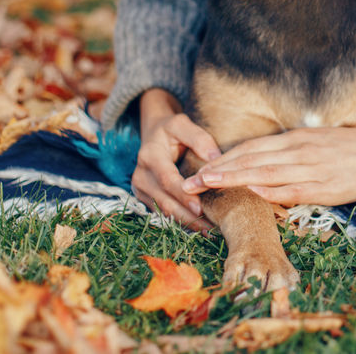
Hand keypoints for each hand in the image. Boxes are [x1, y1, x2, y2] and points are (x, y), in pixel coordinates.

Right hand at [132, 88, 222, 231]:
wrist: (152, 133)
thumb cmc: (170, 129)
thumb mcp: (182, 124)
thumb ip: (199, 138)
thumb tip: (215, 158)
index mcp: (150, 156)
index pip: (167, 180)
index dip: (183, 196)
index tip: (200, 208)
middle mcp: (141, 175)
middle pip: (164, 201)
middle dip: (186, 216)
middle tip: (209, 227)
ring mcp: (140, 188)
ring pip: (162, 211)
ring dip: (184, 222)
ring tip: (207, 231)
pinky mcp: (145, 197)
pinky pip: (162, 212)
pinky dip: (179, 220)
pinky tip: (197, 226)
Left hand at [181, 125, 355, 204]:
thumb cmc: (354, 149)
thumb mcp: (318, 143)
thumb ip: (290, 154)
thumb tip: (261, 169)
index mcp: (297, 139)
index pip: (251, 149)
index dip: (223, 159)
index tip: (198, 169)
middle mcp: (301, 150)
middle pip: (252, 160)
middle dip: (218, 171)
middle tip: (188, 181)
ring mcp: (314, 168)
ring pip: (267, 173)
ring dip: (235, 179)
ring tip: (209, 185)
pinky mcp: (328, 185)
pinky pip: (296, 188)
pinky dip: (273, 190)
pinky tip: (254, 192)